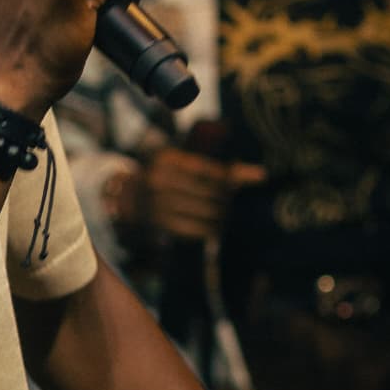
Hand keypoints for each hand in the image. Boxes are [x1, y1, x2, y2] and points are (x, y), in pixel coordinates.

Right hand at [111, 148, 267, 242]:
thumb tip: (261, 175)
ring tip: (229, 215)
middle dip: (228, 198)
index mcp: (168, 159)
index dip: (234, 175)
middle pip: (211, 191)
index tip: (256, 177)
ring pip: (206, 211)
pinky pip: (195, 229)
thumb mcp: (183, 164)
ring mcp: (159, 204)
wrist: (129, 198)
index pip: (210, 169)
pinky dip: (211, 230)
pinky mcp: (162, 224)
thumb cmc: (166, 177)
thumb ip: (218, 168)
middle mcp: (161, 180)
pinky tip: (218, 228)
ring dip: (223, 216)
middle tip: (236, 201)